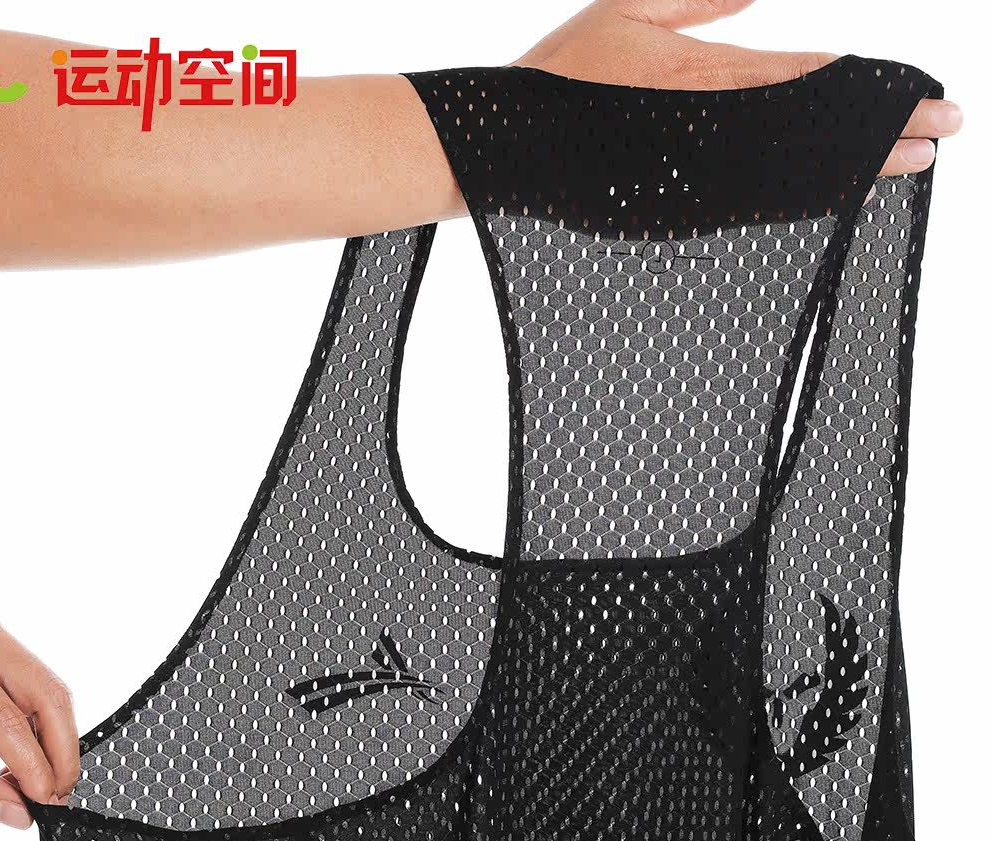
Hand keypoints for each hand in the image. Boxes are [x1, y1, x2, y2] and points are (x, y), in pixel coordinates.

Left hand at [0, 599, 77, 828]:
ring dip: (55, 736)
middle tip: (58, 792)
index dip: (31, 763)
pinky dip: (38, 720)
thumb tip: (16, 810)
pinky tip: (30, 752)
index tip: (44, 799)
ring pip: (46, 684)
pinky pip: (33, 679)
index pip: (2, 715)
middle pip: (42, 691)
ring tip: (46, 778)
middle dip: (59, 748)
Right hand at [514, 0, 962, 177]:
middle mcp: (701, 137)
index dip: (864, 92)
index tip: (920, 97)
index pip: (799, 84)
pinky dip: (795, 205)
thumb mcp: (623, 8)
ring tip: (906, 172)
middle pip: (809, 140)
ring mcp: (688, 183)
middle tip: (946, 135)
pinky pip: (746, 211)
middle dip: (880, 139)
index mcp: (692, 79)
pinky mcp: (672, 214)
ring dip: (850, 177)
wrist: (501, 154)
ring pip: (785, 183)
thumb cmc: (556, 76)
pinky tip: (831, 201)